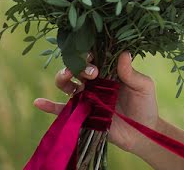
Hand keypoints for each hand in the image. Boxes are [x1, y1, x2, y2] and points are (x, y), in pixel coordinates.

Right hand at [33, 52, 159, 153]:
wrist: (142, 132)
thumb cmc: (145, 104)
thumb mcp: (143, 86)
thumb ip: (132, 73)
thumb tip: (124, 53)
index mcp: (109, 71)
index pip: (95, 57)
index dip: (89, 52)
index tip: (92, 54)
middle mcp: (95, 82)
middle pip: (77, 68)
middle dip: (79, 65)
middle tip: (92, 72)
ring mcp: (86, 97)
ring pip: (67, 84)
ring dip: (63, 77)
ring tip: (67, 76)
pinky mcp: (81, 114)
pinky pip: (62, 110)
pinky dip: (48, 106)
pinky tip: (38, 102)